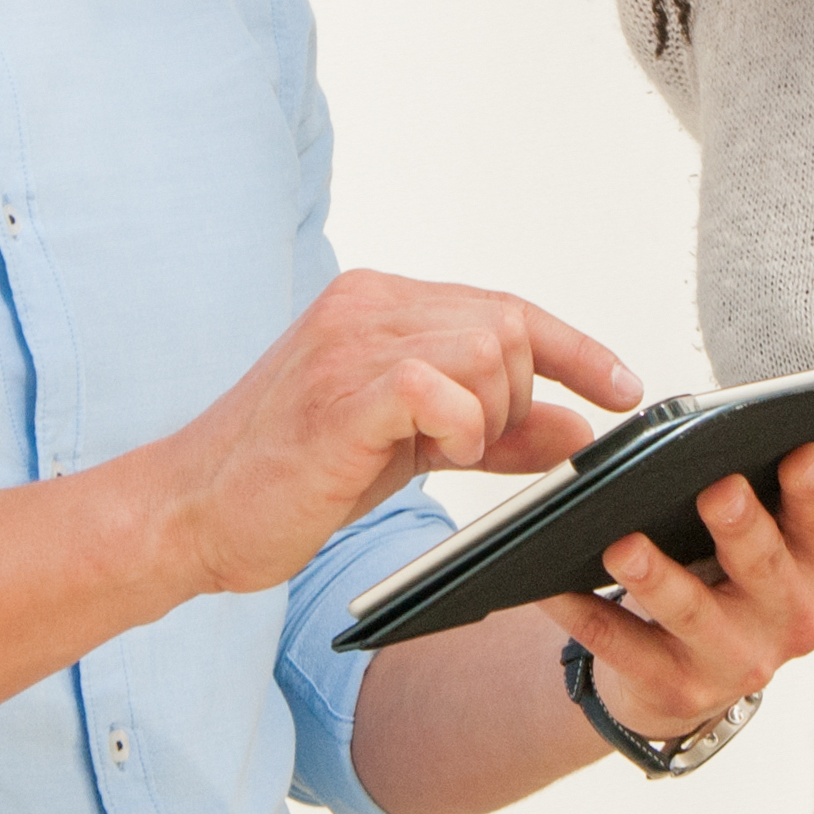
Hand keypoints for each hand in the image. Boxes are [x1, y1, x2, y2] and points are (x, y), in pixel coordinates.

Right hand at [148, 270, 641, 596]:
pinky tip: (431, 452)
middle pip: (507, 325)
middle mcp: (368, 304)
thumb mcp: (412, 447)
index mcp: (382, 303)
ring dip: (487, 415)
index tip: (623, 388)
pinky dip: (460, 427)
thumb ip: (493, 432)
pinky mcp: (340, 390)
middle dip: (517, 398)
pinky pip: (441, 387)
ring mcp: (350, 341)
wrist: (190, 510)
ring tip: (438, 452)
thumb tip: (576, 427)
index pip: (506, 306)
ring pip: (486, 350)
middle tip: (474, 448)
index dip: (576, 348)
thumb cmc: (293, 476)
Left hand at [536, 443, 813, 739]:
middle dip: (741, 527)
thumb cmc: (726, 568)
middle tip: (717, 489)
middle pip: (765, 567)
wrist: (693, 670)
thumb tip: (701, 434)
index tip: (801, 454)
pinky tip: (552, 585)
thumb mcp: (758, 537)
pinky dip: (585, 613)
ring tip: (623, 546)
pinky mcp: (676, 689)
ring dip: (657, 579)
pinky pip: (621, 645)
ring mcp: (736, 662)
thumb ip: (752, 490)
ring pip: (693, 613)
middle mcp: (792, 620)